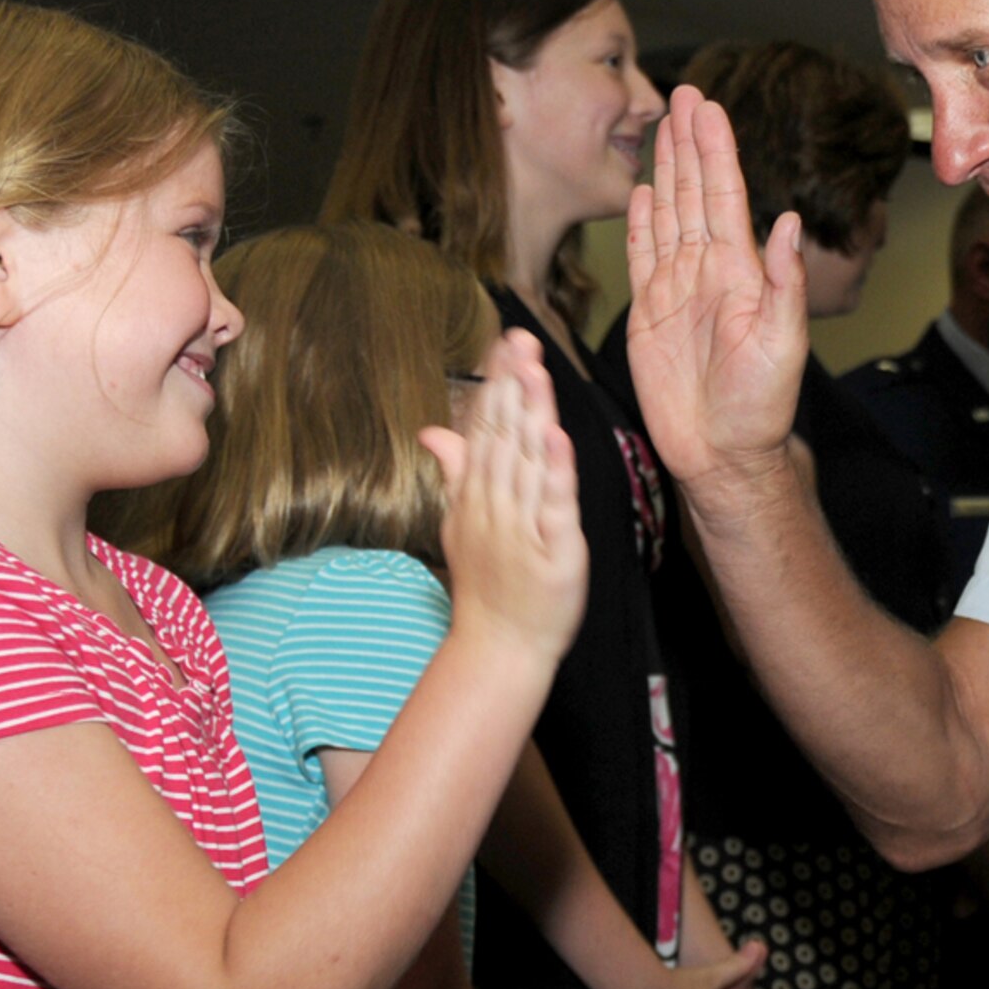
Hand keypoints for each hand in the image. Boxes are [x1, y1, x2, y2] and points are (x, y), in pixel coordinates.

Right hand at [420, 330, 586, 667]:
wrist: (500, 648)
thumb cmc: (489, 585)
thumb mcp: (462, 524)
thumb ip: (455, 473)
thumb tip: (431, 431)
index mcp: (477, 497)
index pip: (486, 431)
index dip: (496, 385)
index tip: (506, 344)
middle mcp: (496, 506)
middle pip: (504, 438)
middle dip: (512, 387)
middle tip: (520, 339)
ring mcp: (523, 528)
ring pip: (527, 463)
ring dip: (531, 415)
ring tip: (535, 371)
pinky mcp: (554, 551)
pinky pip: (553, 507)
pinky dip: (555, 472)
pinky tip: (557, 437)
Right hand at [624, 85, 808, 500]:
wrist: (722, 454)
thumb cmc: (760, 407)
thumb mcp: (783, 343)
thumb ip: (784, 281)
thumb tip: (789, 221)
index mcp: (739, 272)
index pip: (725, 196)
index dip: (715, 149)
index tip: (706, 106)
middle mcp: (707, 272)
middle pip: (695, 192)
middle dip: (689, 143)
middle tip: (683, 93)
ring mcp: (676, 290)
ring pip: (668, 215)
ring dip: (666, 170)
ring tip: (662, 128)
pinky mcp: (648, 314)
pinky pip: (641, 257)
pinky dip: (640, 223)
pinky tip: (641, 193)